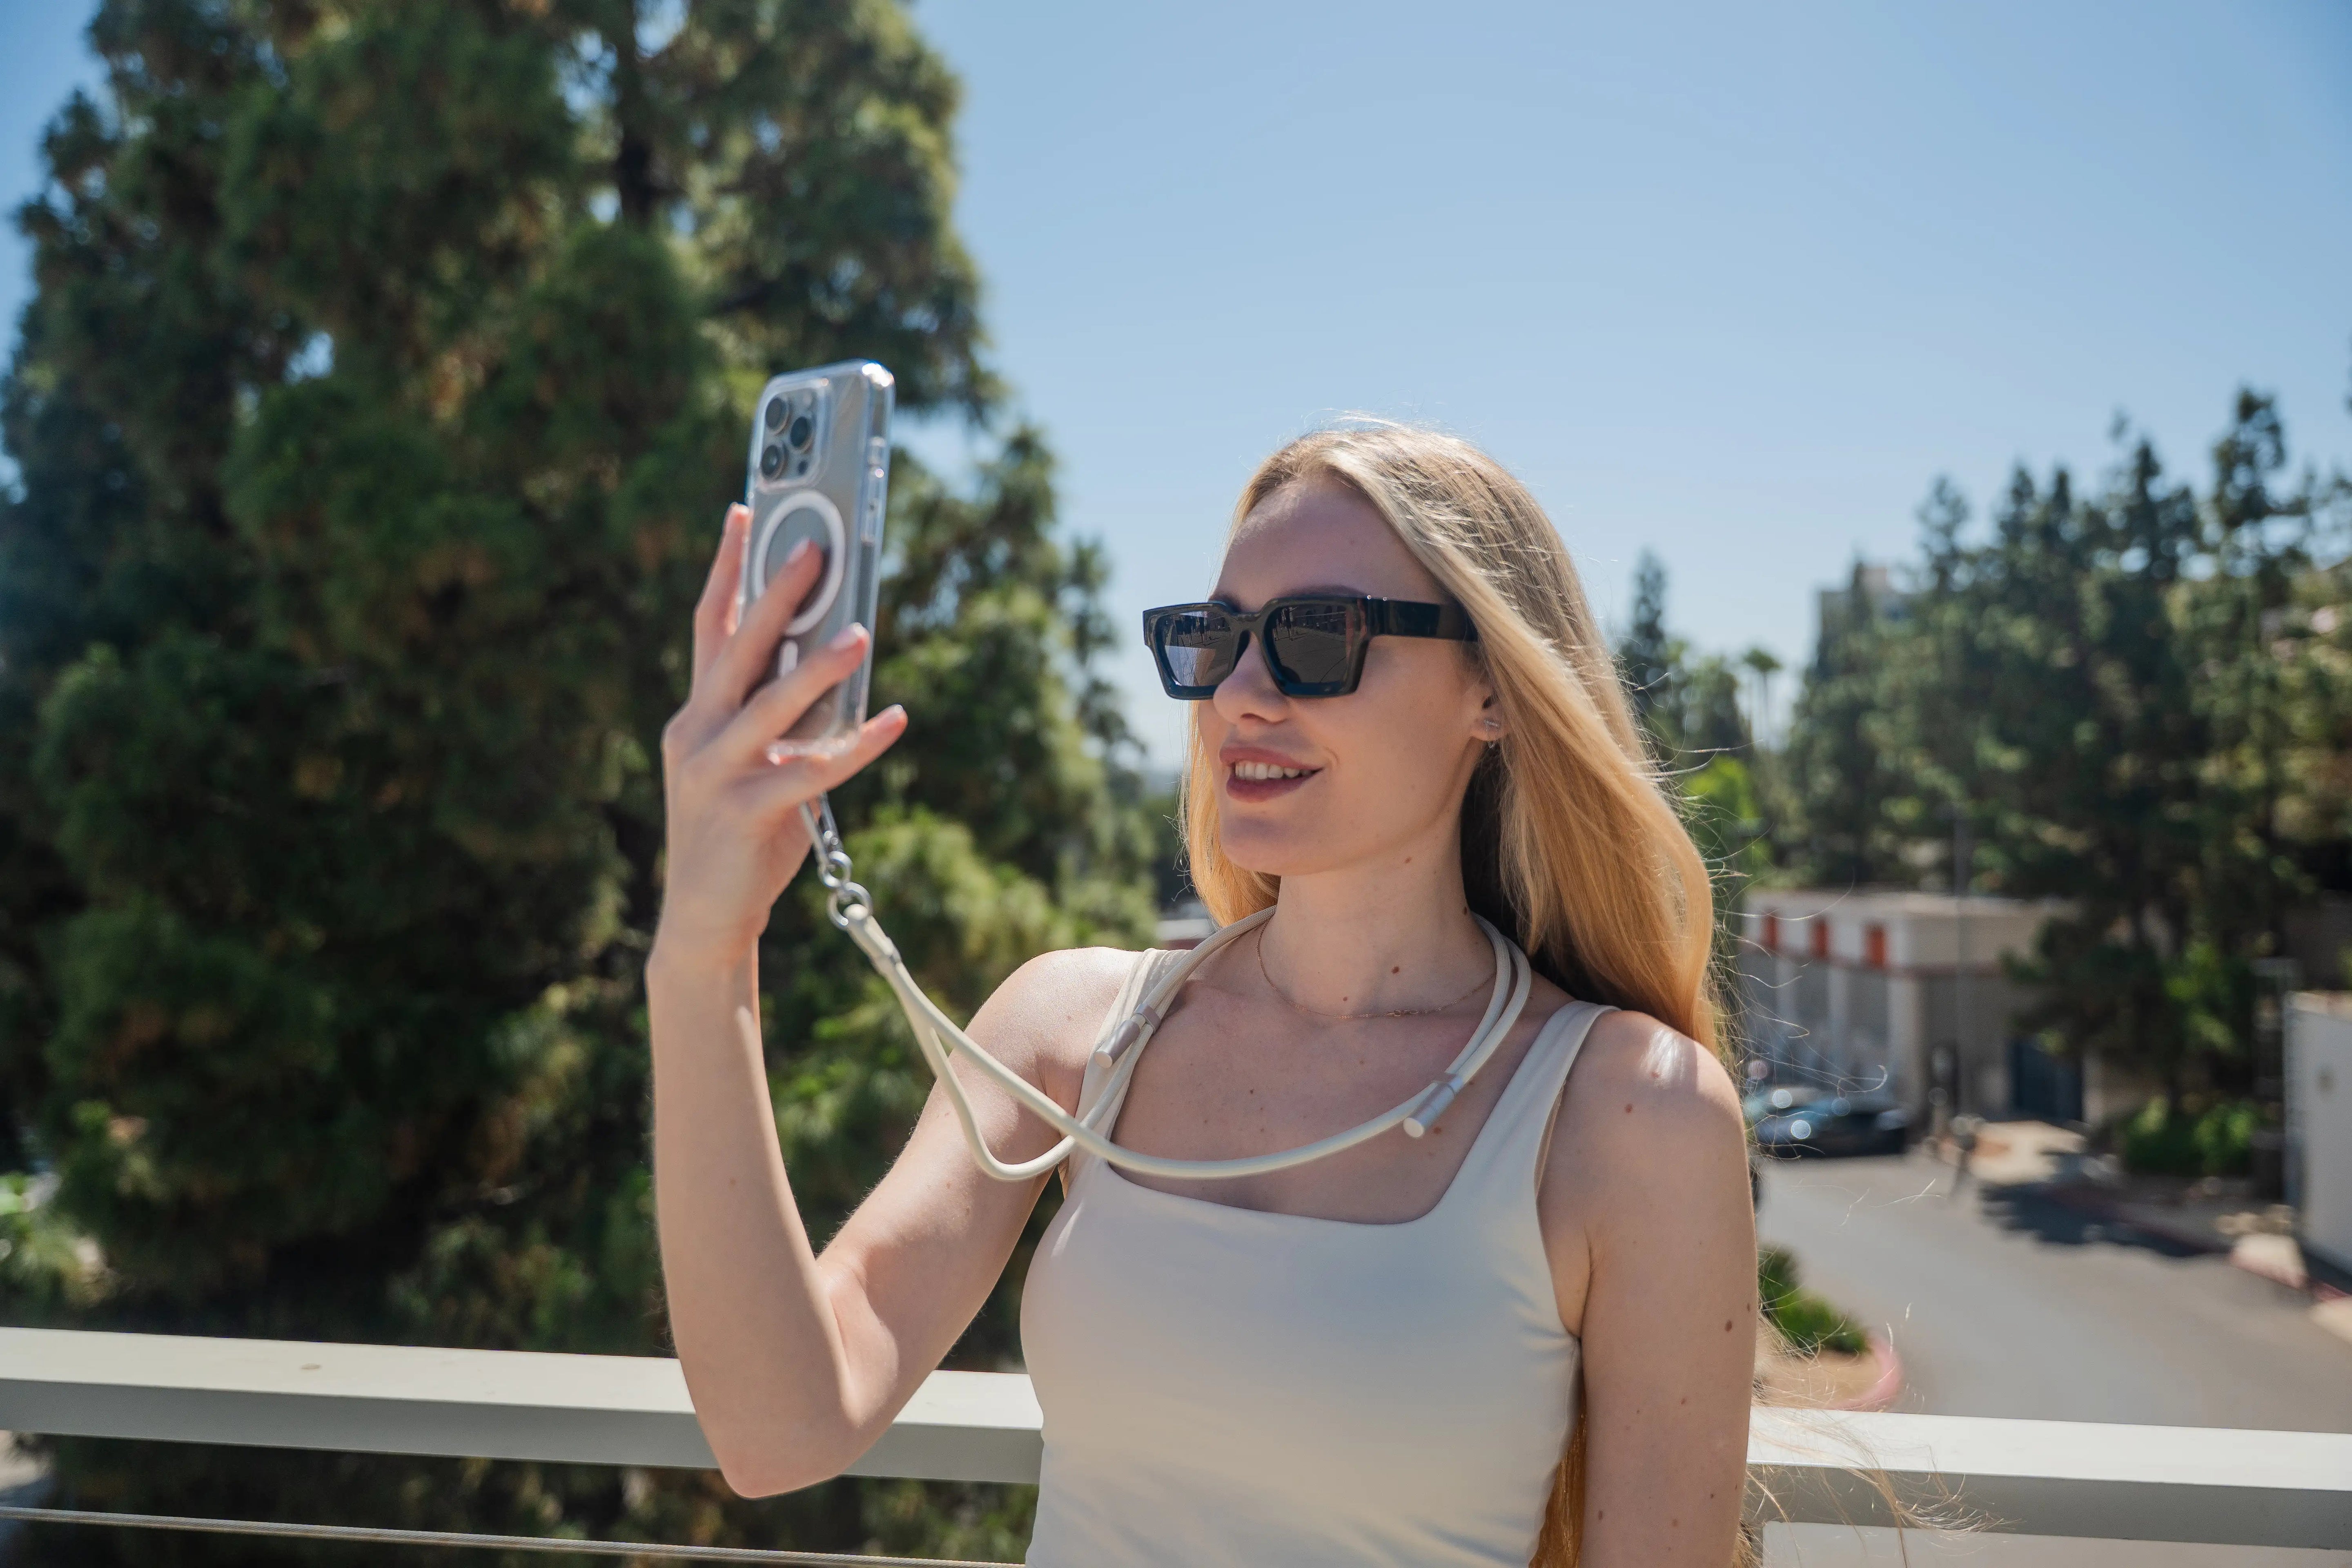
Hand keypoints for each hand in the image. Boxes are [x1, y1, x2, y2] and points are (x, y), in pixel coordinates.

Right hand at [653, 503, 907, 967]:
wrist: (704, 916)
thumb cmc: (738, 831)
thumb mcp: (747, 761)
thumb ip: (775, 714)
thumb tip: (832, 655)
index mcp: (694, 713)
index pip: (709, 624)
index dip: (726, 567)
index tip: (745, 513)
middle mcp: (695, 732)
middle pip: (738, 649)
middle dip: (775, 594)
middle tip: (812, 546)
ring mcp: (714, 772)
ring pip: (771, 706)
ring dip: (819, 667)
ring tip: (859, 632)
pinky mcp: (746, 812)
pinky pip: (812, 771)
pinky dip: (858, 745)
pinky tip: (895, 720)